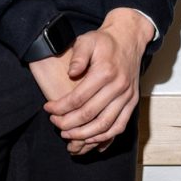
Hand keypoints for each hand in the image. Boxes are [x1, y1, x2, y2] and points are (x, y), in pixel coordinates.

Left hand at [41, 8, 153, 154]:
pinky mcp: (132, 102)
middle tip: (55, 123)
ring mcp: (127, 96)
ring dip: (85, 136)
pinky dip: (105, 138)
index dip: (60, 107)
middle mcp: (118, 86)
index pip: (78, 99)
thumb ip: (78, 55)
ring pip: (105, 126)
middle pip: (89, 115)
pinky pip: (119, 126)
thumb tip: (71, 73)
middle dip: (68, 124)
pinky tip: (91, 142)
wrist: (128, 38)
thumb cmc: (105, 41)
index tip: (48, 109)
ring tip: (69, 136)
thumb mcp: (88, 40)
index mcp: (105, 72)